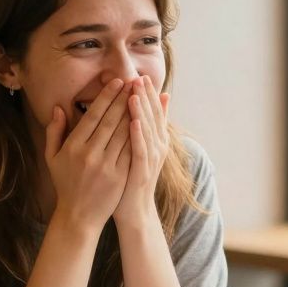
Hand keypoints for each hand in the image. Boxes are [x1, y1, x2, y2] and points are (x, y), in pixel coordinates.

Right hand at [45, 79, 130, 232]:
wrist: (78, 216)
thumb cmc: (65, 184)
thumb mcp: (52, 158)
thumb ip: (54, 131)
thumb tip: (58, 107)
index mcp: (73, 146)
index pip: (93, 116)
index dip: (107, 97)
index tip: (117, 82)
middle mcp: (89, 154)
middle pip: (111, 120)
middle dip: (124, 99)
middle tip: (134, 81)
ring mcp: (106, 166)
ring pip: (124, 133)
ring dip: (134, 112)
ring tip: (142, 96)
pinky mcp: (119, 176)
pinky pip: (131, 151)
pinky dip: (139, 135)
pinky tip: (146, 121)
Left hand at [112, 75, 169, 228]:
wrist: (134, 210)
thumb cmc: (130, 179)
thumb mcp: (139, 151)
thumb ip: (144, 129)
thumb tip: (149, 106)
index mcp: (155, 141)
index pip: (153, 112)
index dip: (148, 95)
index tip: (140, 76)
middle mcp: (157, 147)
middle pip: (152, 117)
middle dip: (145, 96)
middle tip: (139, 77)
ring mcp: (151, 160)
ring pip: (147, 130)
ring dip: (142, 111)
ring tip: (135, 92)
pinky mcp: (142, 171)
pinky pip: (141, 150)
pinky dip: (138, 135)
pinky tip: (133, 121)